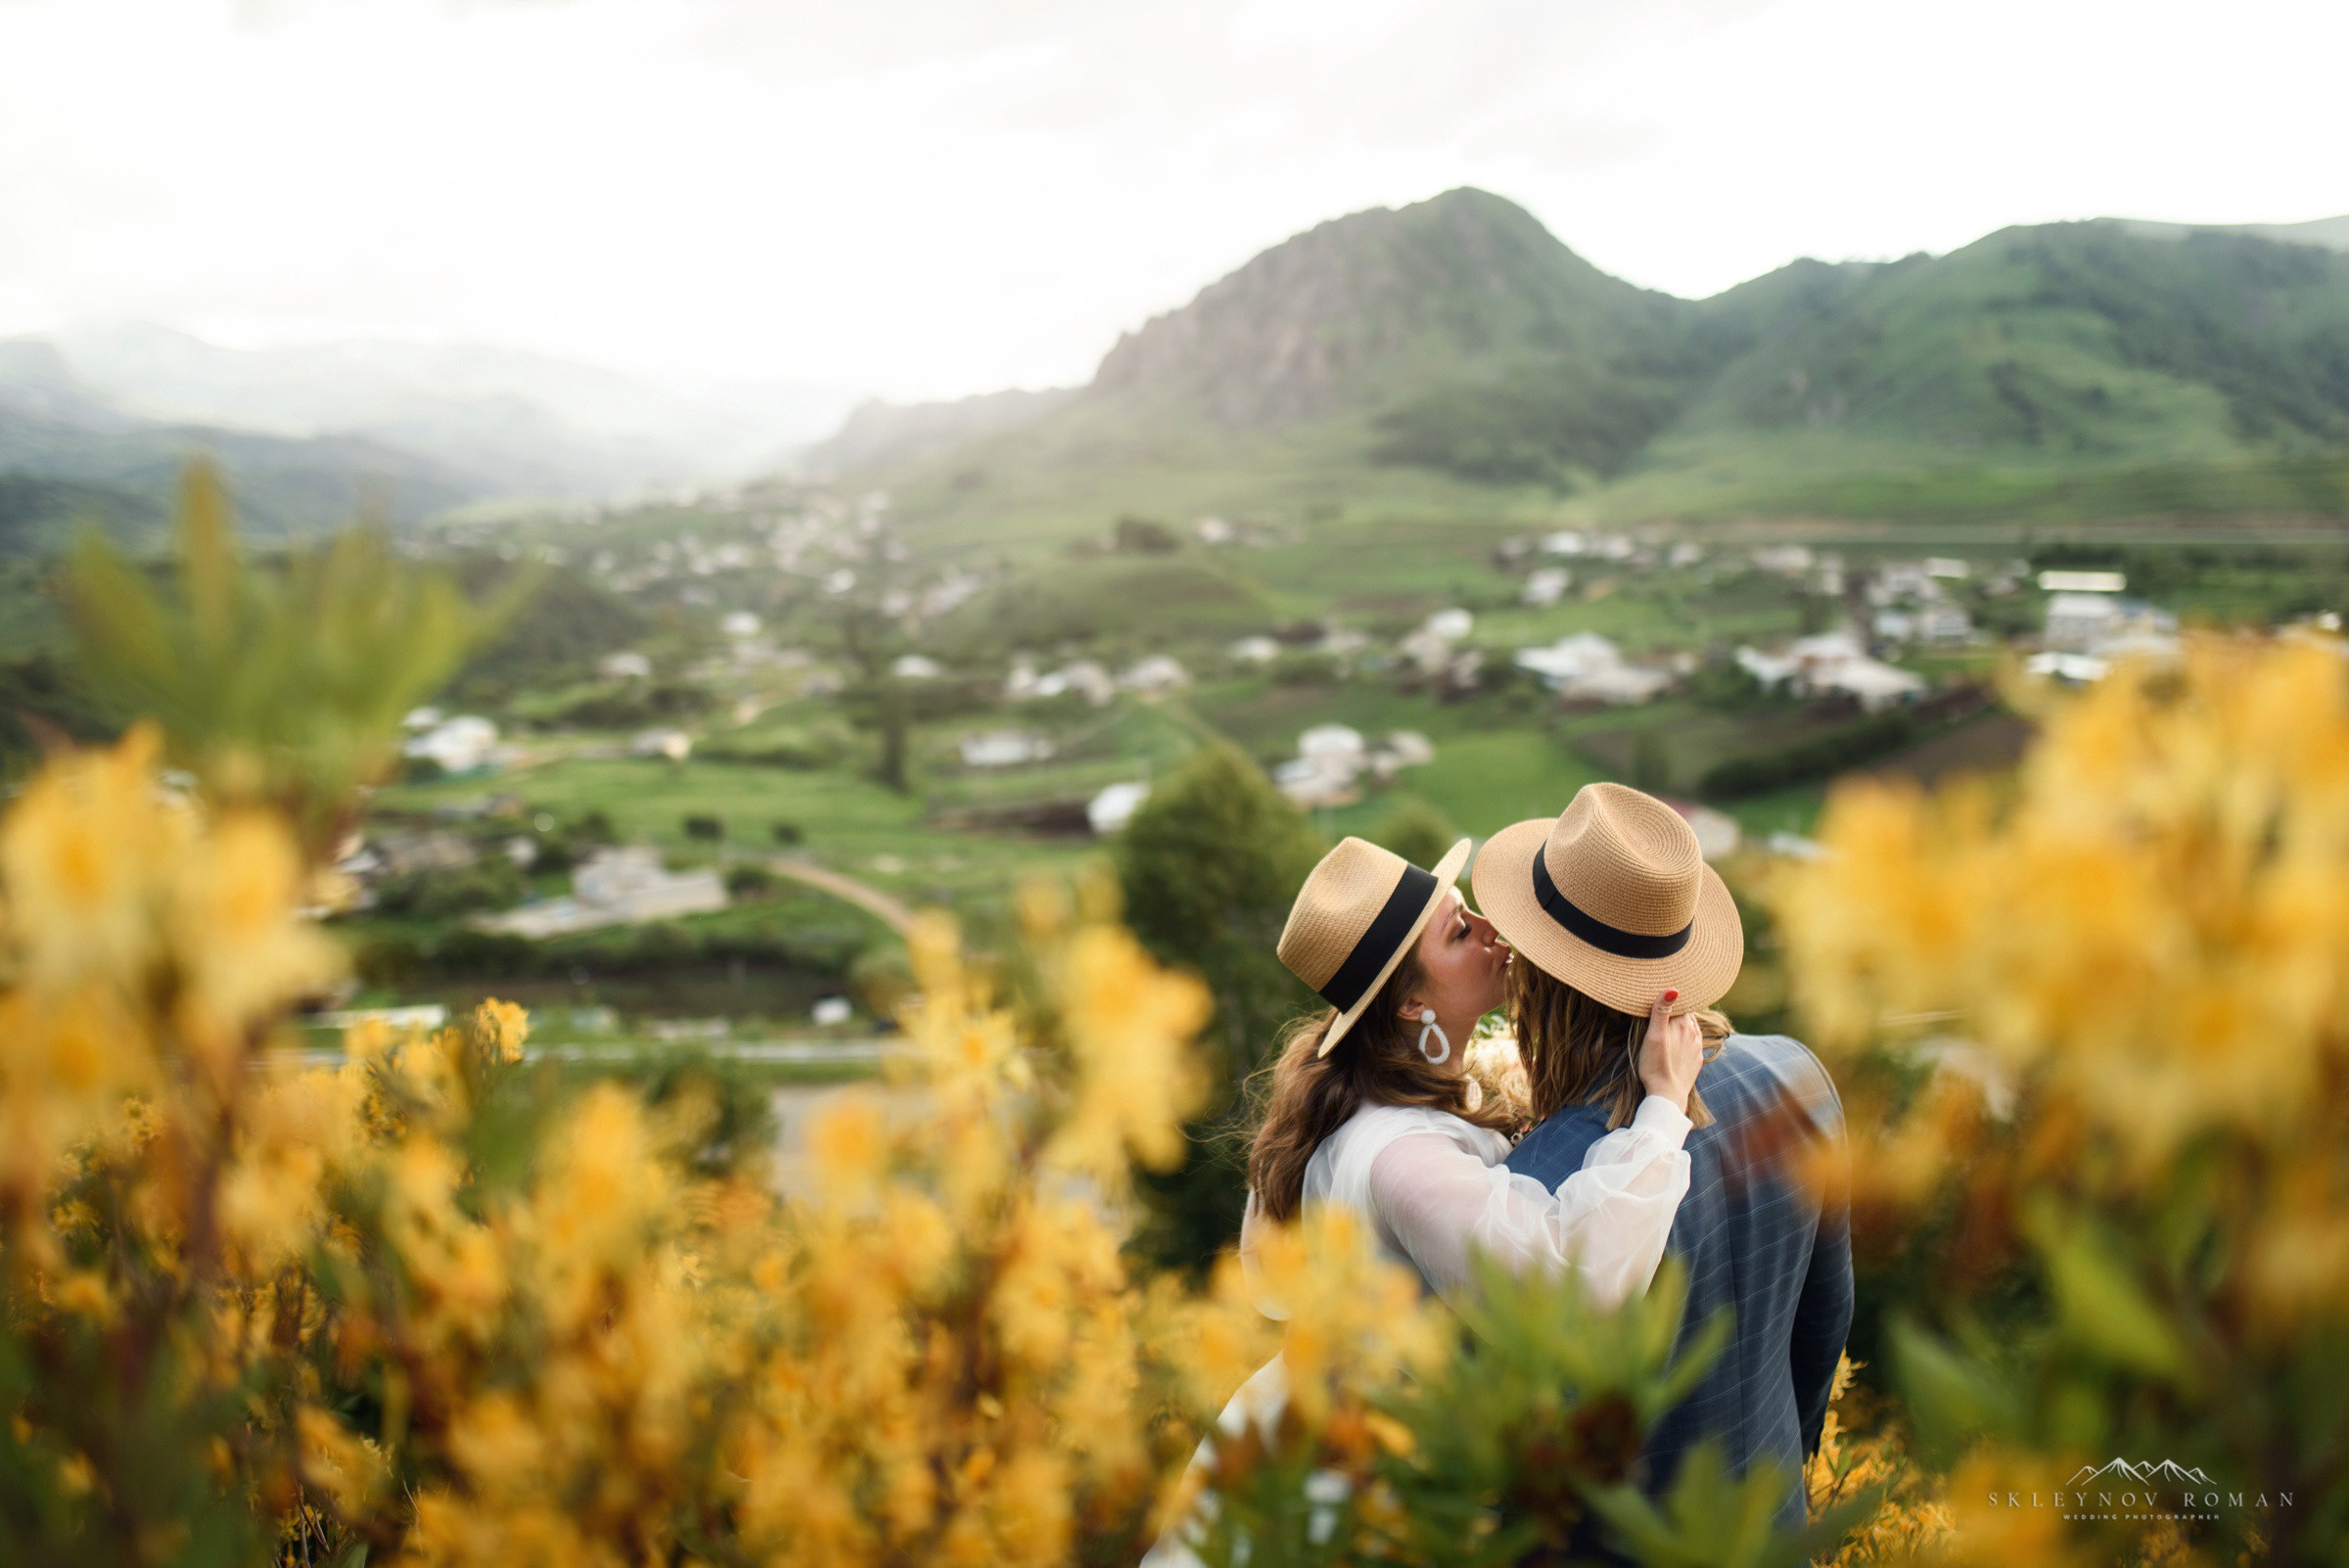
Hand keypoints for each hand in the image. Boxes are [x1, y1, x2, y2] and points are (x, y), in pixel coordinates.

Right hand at [1637, 989, 1701, 1112]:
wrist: (1667, 1095)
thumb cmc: (1655, 1065)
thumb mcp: (1653, 1035)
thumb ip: (1661, 1010)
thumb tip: (1673, 988)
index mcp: (1683, 1024)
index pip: (1681, 1001)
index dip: (1673, 996)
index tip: (1663, 989)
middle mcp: (1694, 1033)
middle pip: (1688, 1012)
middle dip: (1680, 1006)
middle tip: (1668, 1001)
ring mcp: (1697, 1047)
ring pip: (1693, 1026)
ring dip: (1685, 1020)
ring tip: (1675, 1016)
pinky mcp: (1696, 1059)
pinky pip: (1695, 1041)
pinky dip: (1688, 1035)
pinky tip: (1681, 1038)